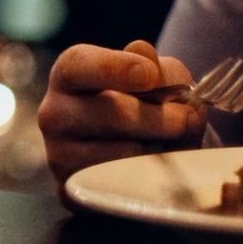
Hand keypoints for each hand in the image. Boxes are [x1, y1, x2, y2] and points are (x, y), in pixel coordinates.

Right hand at [38, 39, 206, 186]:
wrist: (134, 151)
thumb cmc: (144, 104)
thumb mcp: (158, 79)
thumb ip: (157, 67)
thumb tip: (144, 54)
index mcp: (69, 75)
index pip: (80, 65)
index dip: (114, 68)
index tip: (148, 75)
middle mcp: (54, 113)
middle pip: (110, 112)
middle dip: (160, 118)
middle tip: (188, 120)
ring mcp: (59, 153)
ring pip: (122, 153)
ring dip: (160, 149)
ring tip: (170, 144)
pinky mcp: (72, 189)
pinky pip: (123, 185)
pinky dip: (150, 177)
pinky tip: (153, 167)